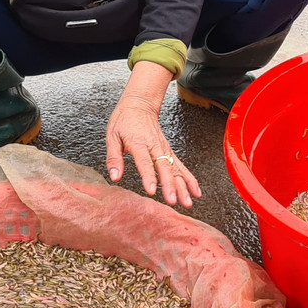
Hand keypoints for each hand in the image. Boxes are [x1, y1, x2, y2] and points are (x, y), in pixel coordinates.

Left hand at [106, 61, 200, 206]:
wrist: (140, 105)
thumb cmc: (124, 121)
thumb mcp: (112, 136)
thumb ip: (113, 158)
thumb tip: (114, 177)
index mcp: (138, 142)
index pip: (145, 162)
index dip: (149, 177)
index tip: (152, 191)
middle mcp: (154, 146)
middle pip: (165, 168)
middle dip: (170, 185)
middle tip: (173, 200)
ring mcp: (164, 149)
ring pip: (176, 169)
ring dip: (183, 187)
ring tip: (187, 202)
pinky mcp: (169, 152)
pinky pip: (181, 167)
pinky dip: (190, 179)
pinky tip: (196, 191)